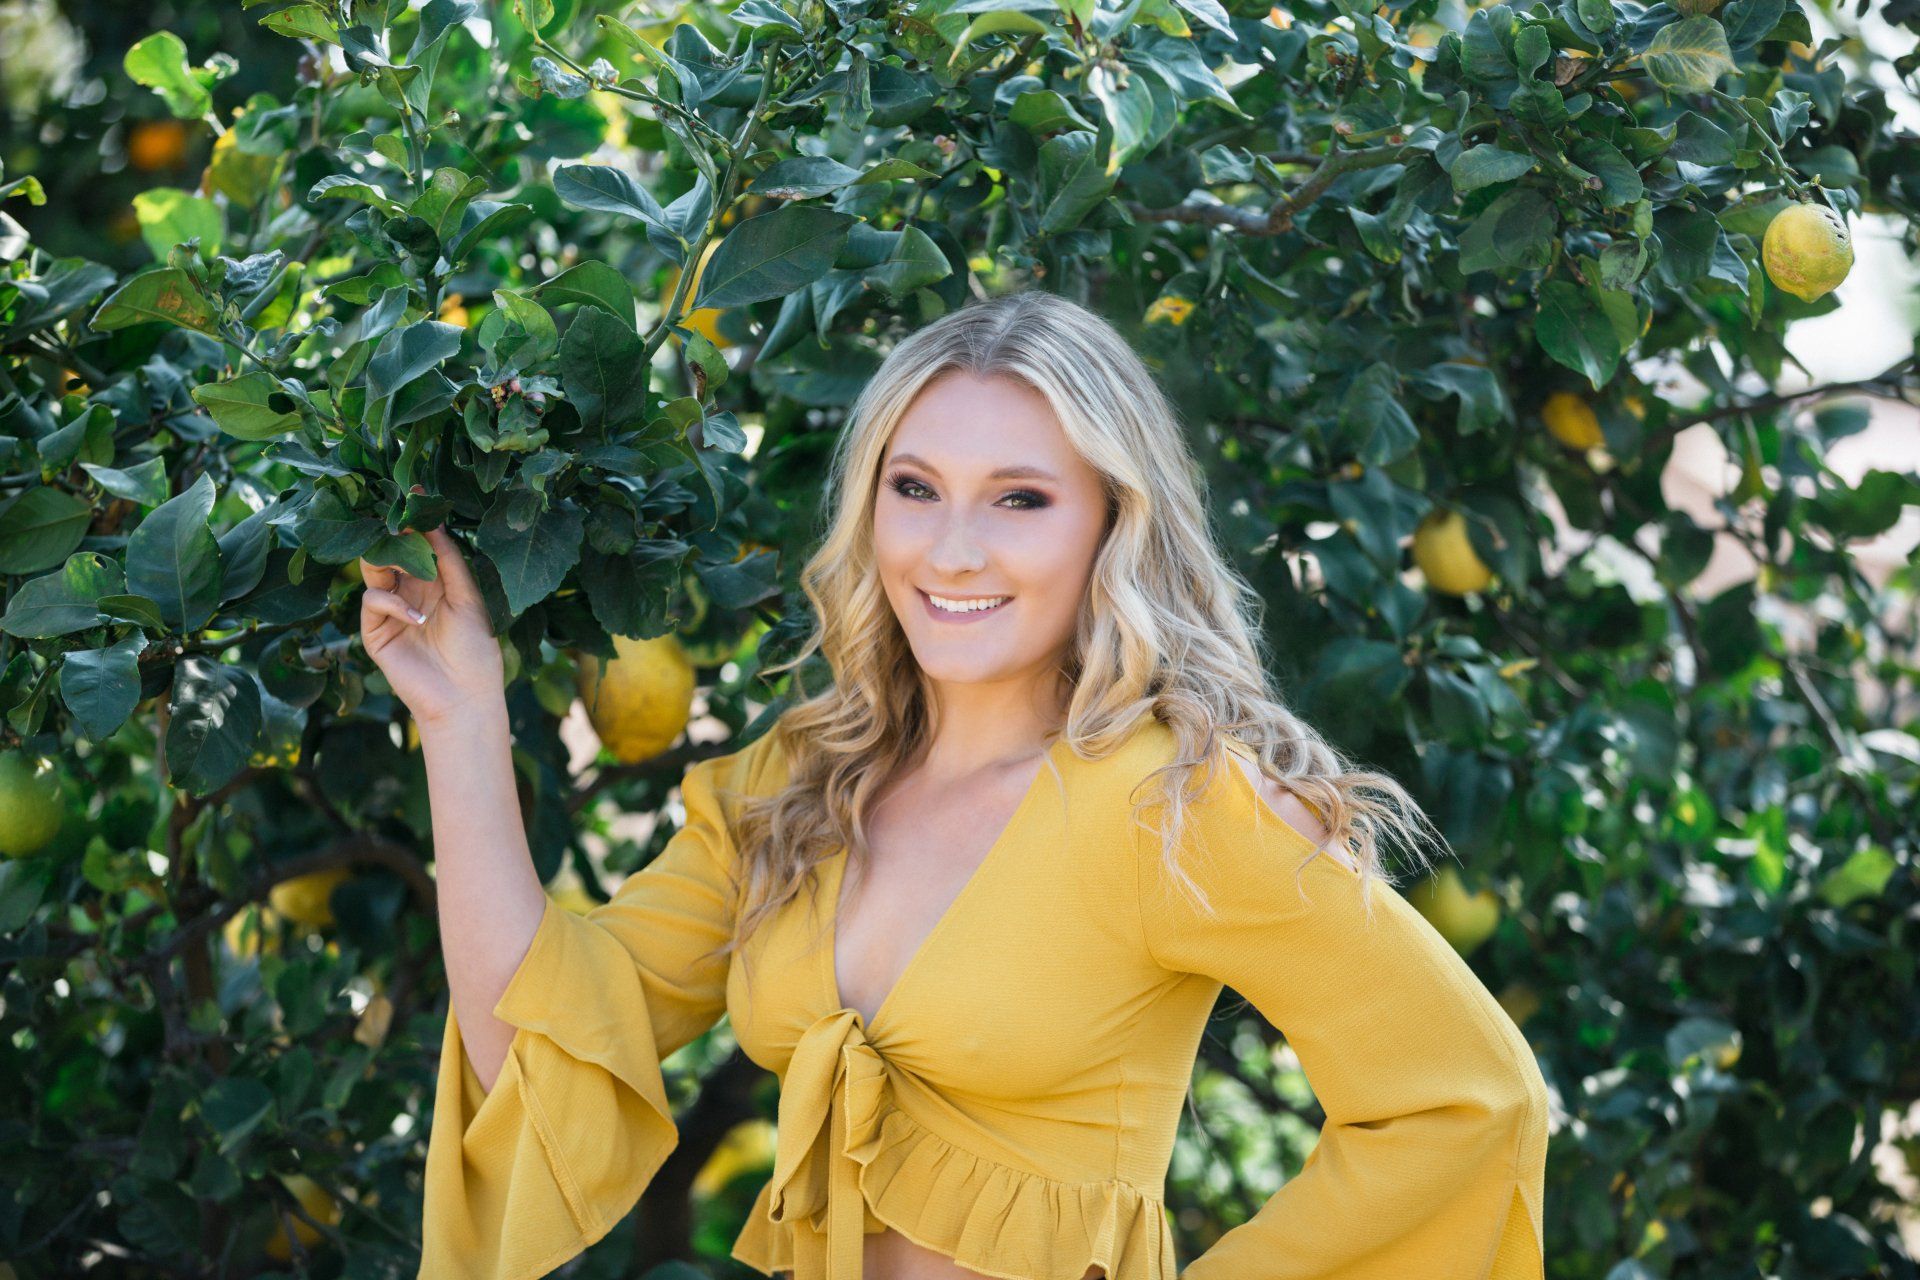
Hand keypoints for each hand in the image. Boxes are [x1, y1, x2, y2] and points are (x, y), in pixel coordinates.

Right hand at [358, 525, 504, 728]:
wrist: (464, 698)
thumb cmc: (476, 651)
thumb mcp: (469, 598)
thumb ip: (450, 561)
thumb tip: (433, 523)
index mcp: (436, 581)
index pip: (419, 544)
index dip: (416, 522)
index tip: (414, 493)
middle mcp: (410, 591)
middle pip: (392, 552)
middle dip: (394, 534)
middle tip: (398, 520)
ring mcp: (390, 611)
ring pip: (374, 570)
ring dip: (387, 560)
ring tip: (400, 557)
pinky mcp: (375, 632)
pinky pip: (373, 601)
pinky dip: (392, 602)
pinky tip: (416, 617)